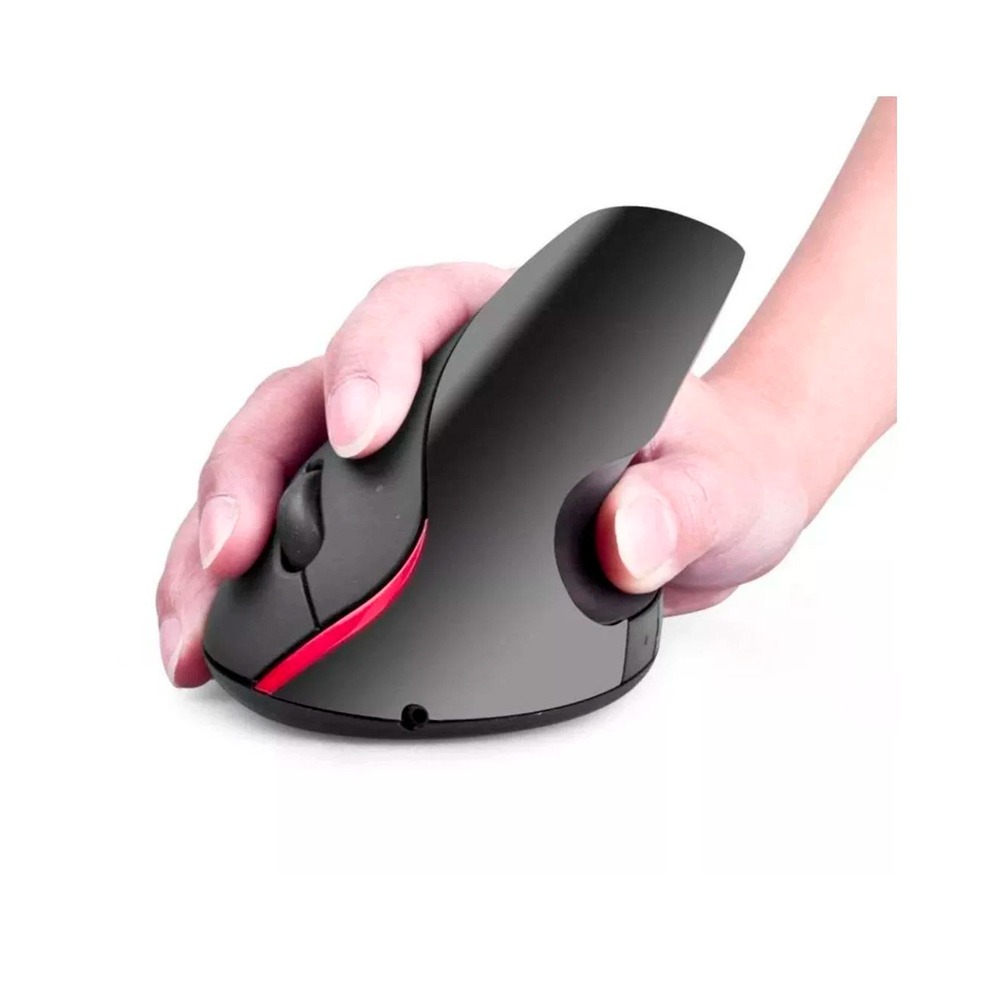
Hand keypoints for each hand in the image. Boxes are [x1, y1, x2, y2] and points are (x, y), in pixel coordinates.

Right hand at [156, 262, 808, 686]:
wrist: (704, 508)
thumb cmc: (710, 464)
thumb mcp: (724, 483)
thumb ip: (686, 503)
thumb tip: (627, 539)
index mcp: (502, 335)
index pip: (413, 313)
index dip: (366, 359)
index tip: (356, 432)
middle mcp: (428, 381)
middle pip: (305, 395)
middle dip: (248, 468)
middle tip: (230, 551)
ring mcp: (394, 448)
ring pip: (273, 460)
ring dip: (215, 530)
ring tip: (193, 618)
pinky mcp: (380, 511)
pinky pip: (287, 524)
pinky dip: (239, 574)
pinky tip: (214, 622)